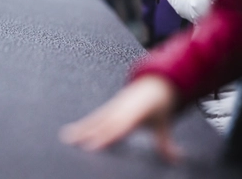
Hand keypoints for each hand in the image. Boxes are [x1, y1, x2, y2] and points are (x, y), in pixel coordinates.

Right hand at [59, 74, 180, 162]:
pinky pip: (92, 117)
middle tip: (75, 144)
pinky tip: (69, 132)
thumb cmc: (157, 103)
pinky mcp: (107, 108)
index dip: (106, 137)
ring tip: (66, 137)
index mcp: (133, 114)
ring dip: (80, 129)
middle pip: (102, 124)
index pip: (118, 128)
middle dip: (89, 134)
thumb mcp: (163, 124)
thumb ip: (165, 143)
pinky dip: (80, 125)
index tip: (94, 146)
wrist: (154, 83)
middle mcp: (120, 110)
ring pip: (94, 120)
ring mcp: (112, 108)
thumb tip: (175, 159)